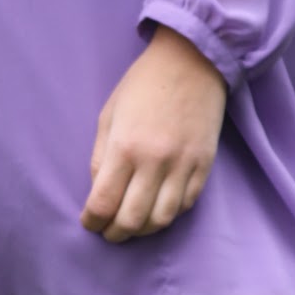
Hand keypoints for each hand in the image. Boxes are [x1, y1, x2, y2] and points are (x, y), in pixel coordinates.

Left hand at [81, 25, 227, 243]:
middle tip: (108, 231)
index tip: (89, 222)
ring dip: (143, 231)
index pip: (104, 202)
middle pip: (132, 220)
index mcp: (125, 146)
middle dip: (115, 233)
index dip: (92, 221)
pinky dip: (169, 214)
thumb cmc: (143, 84)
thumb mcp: (109, 114)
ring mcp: (183, 165)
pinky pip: (186, 204)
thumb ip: (100, 156)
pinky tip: (158, 208)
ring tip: (133, 226)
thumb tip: (98, 191)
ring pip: (162, 220)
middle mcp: (155, 161)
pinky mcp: (205, 164)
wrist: (192, 60)